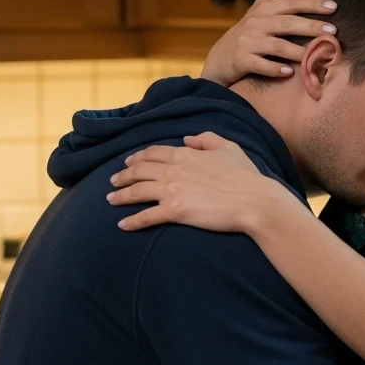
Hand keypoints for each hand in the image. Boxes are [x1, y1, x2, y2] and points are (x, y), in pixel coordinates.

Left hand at [107, 132, 267, 232]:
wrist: (253, 200)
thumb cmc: (245, 175)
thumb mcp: (229, 147)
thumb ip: (206, 139)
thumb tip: (187, 138)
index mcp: (185, 154)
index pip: (153, 153)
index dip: (137, 157)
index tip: (128, 162)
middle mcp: (173, 170)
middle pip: (139, 170)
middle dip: (123, 175)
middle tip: (113, 181)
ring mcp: (172, 190)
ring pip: (137, 191)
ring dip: (121, 196)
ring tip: (111, 200)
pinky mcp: (175, 211)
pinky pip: (146, 216)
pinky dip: (132, 221)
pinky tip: (122, 225)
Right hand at [202, 0, 338, 84]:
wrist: (221, 58)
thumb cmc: (249, 32)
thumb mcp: (260, 7)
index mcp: (264, 9)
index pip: (291, 2)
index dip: (312, 3)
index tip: (333, 6)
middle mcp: (256, 22)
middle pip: (287, 22)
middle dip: (311, 26)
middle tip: (333, 31)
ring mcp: (248, 41)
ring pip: (277, 45)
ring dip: (297, 50)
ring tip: (315, 55)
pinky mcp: (242, 60)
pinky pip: (261, 64)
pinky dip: (275, 68)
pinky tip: (289, 72)